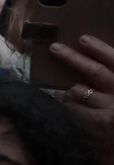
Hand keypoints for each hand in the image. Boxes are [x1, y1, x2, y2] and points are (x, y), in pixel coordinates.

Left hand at [51, 34, 113, 164]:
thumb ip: (110, 86)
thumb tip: (90, 68)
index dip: (100, 49)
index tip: (83, 39)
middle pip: (95, 72)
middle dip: (73, 58)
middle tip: (56, 48)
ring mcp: (110, 111)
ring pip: (77, 91)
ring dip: (69, 93)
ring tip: (71, 99)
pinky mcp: (96, 125)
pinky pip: (70, 108)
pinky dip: (66, 108)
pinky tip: (68, 115)